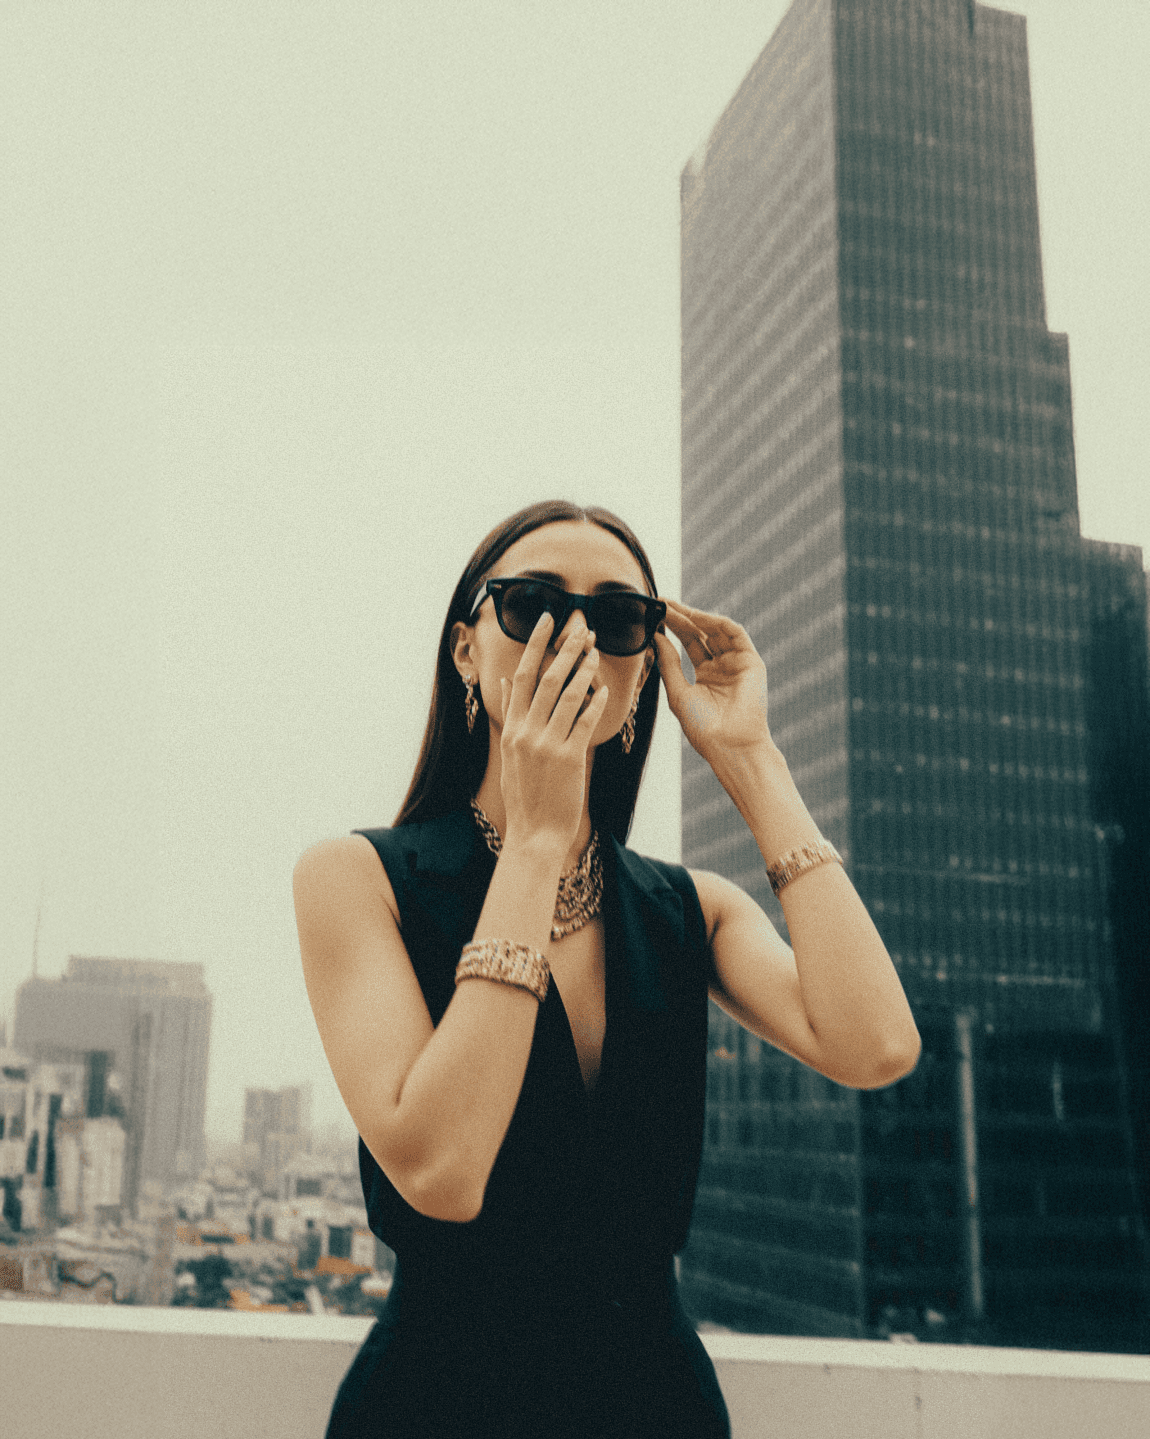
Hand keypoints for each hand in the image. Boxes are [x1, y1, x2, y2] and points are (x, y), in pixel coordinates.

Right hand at [497, 611, 610, 855]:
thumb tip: (506, 678)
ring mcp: (546, 745)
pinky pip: (584, 723)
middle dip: (565, 649)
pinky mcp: (568, 759)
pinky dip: (595, 704)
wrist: (534, 834)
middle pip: (546, 678)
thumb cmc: (526, 794)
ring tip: (597, 652)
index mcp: (511, 728)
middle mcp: (525, 732)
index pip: (521, 675)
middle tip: (581, 627)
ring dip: (584, 670)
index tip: (547, 619)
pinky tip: (605, 691)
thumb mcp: (509, 752)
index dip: (534, 644)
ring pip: (567, 696)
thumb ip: (511, 713)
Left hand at [653, 598, 771, 761]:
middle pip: (700, 633)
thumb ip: (668, 664)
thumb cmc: (703, 727)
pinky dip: (715, 622)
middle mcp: (722, 666)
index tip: (655, 614)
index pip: (688, 644)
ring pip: (716, 630)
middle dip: (681, 618)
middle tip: (662, 603)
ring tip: (673, 608)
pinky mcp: (751, 661)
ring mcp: (737, 662)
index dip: (672, 628)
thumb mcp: (677, 692)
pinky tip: (695, 617)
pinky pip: (734, 633)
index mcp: (705, 676)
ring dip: (695, 616)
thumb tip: (655, 637)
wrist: (729, 745)